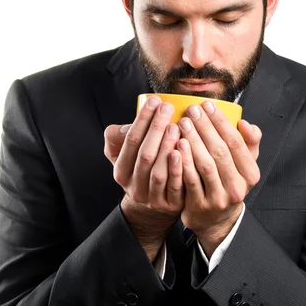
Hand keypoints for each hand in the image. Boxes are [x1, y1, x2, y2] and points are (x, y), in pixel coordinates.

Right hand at [104, 96, 183, 259]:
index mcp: (121, 171)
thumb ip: (121, 138)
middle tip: (167, 108)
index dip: (142, 120)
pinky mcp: (170, 205)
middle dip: (156, 129)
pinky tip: (185, 149)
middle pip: (144, 155)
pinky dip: (179, 167)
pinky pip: (175, 186)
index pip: (130, 142)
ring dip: (167, 147)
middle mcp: (133, 187)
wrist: (156, 204)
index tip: (154, 101)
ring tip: (177, 126)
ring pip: (158, 172)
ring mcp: (152, 198)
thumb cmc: (144, 168)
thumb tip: (131, 124)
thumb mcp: (127, 154)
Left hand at [176, 101, 261, 256]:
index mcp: (251, 174)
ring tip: (182, 123)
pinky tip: (176, 145)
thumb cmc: (228, 183)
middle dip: (205, 128)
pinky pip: (190, 179)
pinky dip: (183, 161)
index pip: (236, 142)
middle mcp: (237, 187)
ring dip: (193, 141)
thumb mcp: (243, 166)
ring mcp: (218, 198)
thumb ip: (248, 143)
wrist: (215, 220)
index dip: (221, 122)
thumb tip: (246, 123)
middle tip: (192, 110)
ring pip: (205, 165)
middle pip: (220, 151)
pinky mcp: (200, 205)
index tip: (208, 105)